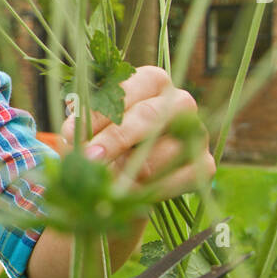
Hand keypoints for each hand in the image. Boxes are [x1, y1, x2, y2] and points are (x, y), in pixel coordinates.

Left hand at [61, 65, 215, 200]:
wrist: (123, 182)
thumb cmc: (102, 145)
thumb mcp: (86, 134)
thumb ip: (82, 130)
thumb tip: (75, 135)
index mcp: (150, 82)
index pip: (128, 89)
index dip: (99, 113)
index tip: (72, 134)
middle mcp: (179, 101)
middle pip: (151, 115)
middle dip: (116, 139)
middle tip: (90, 158)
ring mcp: (197, 132)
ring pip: (166, 151)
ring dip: (133, 171)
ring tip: (106, 184)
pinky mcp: (205, 164)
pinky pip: (185, 176)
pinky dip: (156, 189)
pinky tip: (132, 195)